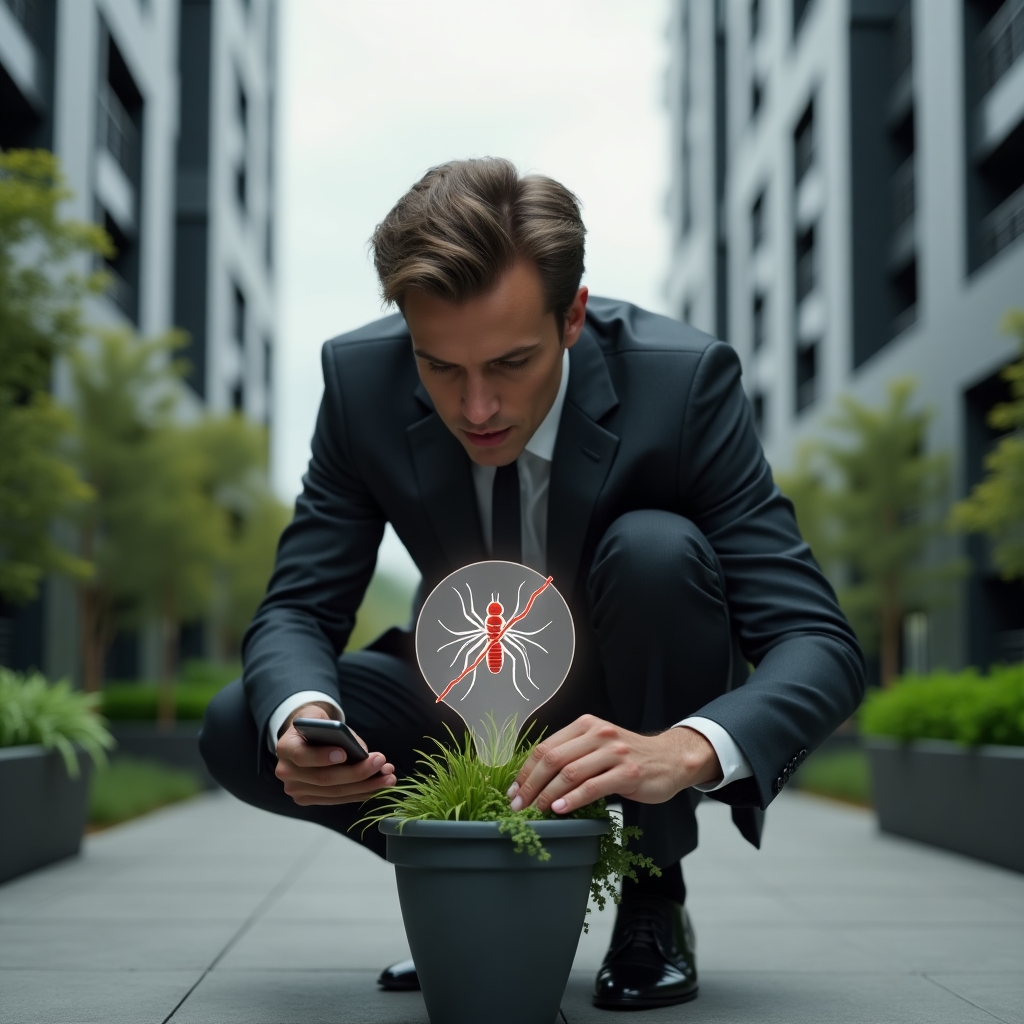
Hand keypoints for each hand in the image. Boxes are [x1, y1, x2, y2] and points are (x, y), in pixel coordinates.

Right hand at [275, 704, 395, 805]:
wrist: (304, 737)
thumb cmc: (317, 725)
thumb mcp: (323, 719)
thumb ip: (338, 733)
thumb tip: (362, 754)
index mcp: (285, 747)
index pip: (302, 756)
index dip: (323, 757)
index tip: (345, 753)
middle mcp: (286, 772)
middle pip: (323, 778)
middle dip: (357, 772)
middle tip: (382, 762)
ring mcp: (296, 789)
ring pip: (334, 792)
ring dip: (365, 786)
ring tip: (388, 777)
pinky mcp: (308, 799)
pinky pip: (337, 799)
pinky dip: (359, 793)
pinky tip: (378, 787)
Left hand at [508, 715, 721, 815]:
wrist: (670, 759)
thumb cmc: (629, 757)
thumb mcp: (598, 747)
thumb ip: (571, 756)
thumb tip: (533, 781)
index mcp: (585, 725)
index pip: (545, 748)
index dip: (525, 771)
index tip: (513, 791)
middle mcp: (598, 734)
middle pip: (552, 759)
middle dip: (531, 785)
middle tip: (519, 805)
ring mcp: (614, 752)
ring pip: (569, 774)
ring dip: (547, 795)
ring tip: (536, 811)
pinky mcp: (627, 772)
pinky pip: (592, 787)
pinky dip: (572, 800)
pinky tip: (560, 810)